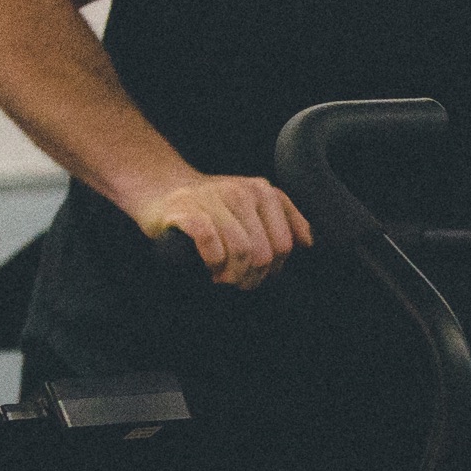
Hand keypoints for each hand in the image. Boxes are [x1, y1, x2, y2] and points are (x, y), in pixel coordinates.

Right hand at [142, 173, 311, 289]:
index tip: (257, 273)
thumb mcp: (253, 202)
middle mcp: (241, 193)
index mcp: (262, 191)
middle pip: (264, 253)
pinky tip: (209, 268)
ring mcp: (214, 201)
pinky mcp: (188, 212)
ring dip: (232, 275)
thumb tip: (308, 242)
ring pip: (241, 252)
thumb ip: (285, 217)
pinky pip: (212, 245)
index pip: (284, 244)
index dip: (273, 268)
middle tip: (237, 281)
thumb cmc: (212, 205)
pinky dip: (213, 263)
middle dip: (252, 276)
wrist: (162, 189)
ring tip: (222, 277)